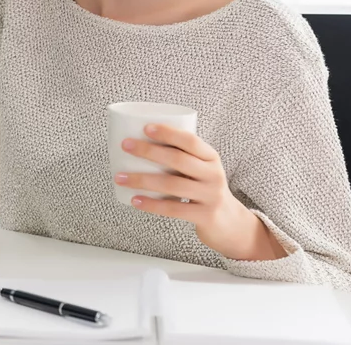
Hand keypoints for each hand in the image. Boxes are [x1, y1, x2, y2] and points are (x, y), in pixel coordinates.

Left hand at [116, 124, 286, 260]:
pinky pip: (173, 208)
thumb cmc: (205, 189)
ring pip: (171, 184)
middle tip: (125, 145)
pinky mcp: (204, 216)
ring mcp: (210, 196)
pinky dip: (151, 204)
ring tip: (120, 177)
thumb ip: (181, 157)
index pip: (190, 141)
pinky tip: (134, 200)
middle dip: (149, 151)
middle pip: (178, 159)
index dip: (168, 133)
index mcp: (211, 158)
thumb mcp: (201, 169)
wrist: (231, 223)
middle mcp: (213, 174)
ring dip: (142, 179)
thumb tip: (139, 143)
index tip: (145, 127)